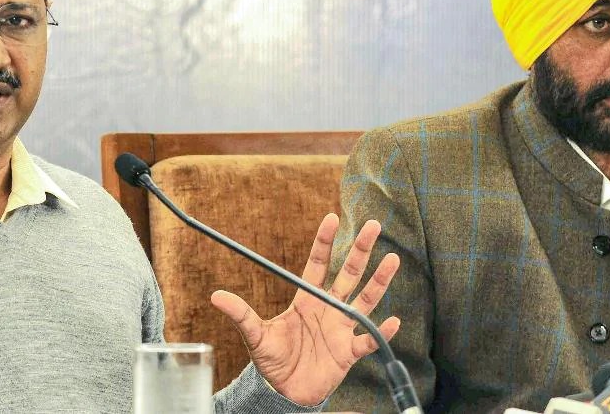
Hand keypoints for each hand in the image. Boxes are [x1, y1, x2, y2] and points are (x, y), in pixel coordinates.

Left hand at [210, 213, 399, 406]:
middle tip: (373, 226)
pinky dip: (381, 333)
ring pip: (365, 300)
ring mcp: (340, 328)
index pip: (318, 264)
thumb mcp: (255, 335)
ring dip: (378, 281)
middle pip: (348, 273)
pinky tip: (394, 320)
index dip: (324, 242)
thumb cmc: (271, 360)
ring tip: (392, 260)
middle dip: (360, 250)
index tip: (332, 218)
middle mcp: (328, 309)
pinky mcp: (348, 352)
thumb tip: (215, 296)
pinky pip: (368, 340)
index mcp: (306, 299)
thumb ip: (241, 314)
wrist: (284, 391)